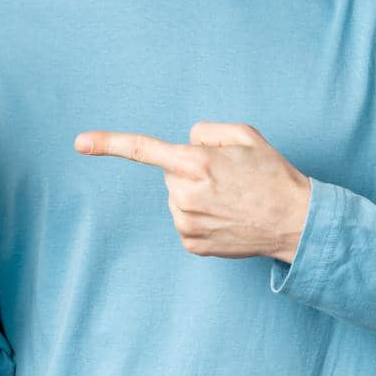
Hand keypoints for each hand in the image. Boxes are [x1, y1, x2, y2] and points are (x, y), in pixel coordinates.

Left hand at [75, 122, 312, 261]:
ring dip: (196, 194)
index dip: (109, 143)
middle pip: (171, 172)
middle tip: (228, 177)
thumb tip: (184, 144)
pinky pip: (184, 220)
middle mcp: (186, 194)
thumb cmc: (271, 175)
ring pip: (177, 197)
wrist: (295, 222)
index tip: (80, 142)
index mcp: (197, 162)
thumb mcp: (245, 135)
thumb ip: (206, 131)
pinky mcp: (191, 244)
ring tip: (231, 199)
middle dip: (191, 169)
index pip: (145, 149)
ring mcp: (187, 223)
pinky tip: (226, 217)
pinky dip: (201, 216)